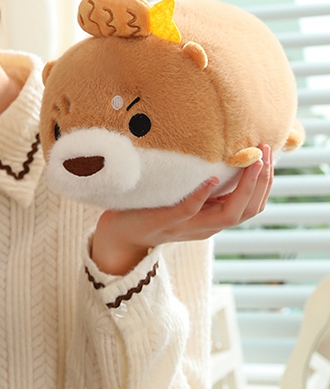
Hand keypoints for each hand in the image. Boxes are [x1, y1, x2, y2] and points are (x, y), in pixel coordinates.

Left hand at [91, 144, 272, 274]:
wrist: (118, 234)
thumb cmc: (152, 209)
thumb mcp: (185, 198)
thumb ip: (203, 187)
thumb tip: (224, 158)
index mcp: (212, 220)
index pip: (252, 206)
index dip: (265, 183)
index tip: (269, 156)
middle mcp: (205, 227)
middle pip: (248, 210)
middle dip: (262, 182)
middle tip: (266, 154)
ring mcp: (186, 226)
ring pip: (228, 215)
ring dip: (244, 188)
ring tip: (252, 163)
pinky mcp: (165, 222)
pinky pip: (189, 211)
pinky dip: (203, 195)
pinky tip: (212, 178)